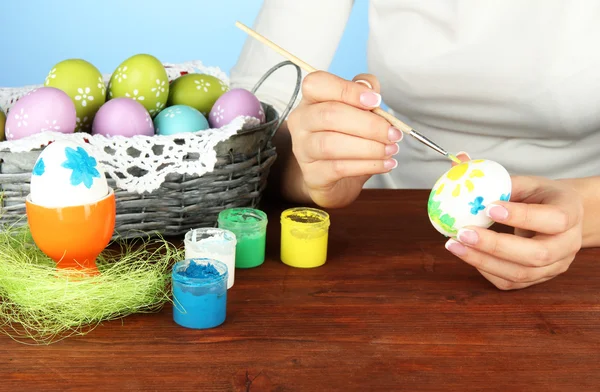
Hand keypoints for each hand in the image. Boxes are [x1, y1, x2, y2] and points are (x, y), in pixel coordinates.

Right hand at [286, 71, 402, 207]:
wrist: (334, 179)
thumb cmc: (346, 137)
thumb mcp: (357, 111)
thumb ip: (364, 94)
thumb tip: (371, 90)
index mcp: (311, 99)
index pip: (318, 83)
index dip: (348, 90)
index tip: (376, 101)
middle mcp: (301, 121)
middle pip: (329, 114)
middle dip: (368, 124)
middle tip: (393, 133)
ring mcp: (302, 149)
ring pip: (332, 144)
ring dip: (368, 147)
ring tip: (390, 149)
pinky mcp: (311, 174)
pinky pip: (338, 168)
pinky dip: (366, 165)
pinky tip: (384, 164)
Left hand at [444, 153, 583, 289]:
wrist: (560, 218)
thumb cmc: (541, 197)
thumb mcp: (528, 183)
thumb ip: (499, 179)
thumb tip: (461, 161)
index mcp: (569, 213)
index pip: (552, 219)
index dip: (520, 216)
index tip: (488, 208)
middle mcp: (568, 244)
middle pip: (536, 254)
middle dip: (495, 245)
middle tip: (463, 232)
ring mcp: (555, 266)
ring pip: (521, 274)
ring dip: (483, 260)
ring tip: (454, 245)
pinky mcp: (538, 279)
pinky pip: (511, 283)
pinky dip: (485, 270)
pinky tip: (467, 254)